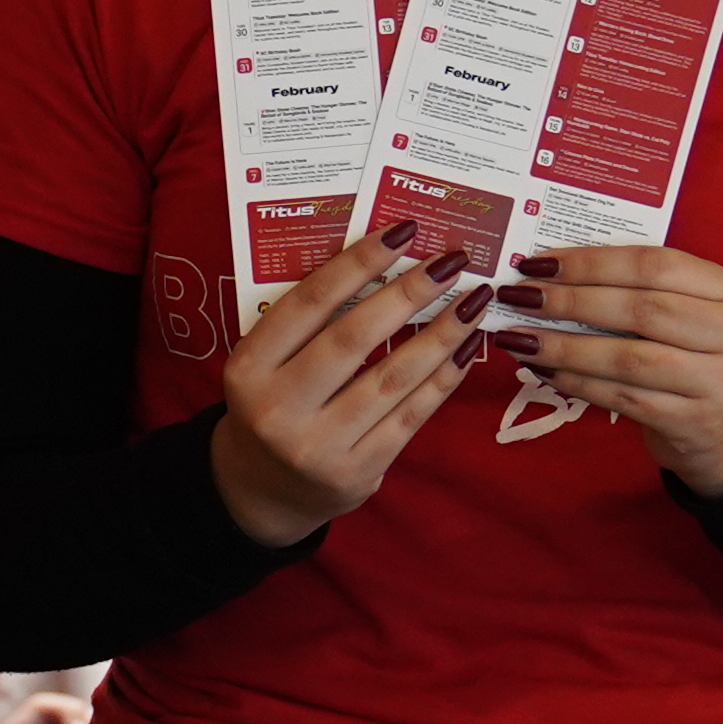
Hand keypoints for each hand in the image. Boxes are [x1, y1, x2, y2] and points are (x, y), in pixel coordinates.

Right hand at [205, 234, 483, 546]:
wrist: (263, 490)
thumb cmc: (272, 406)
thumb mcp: (264, 365)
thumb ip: (307, 324)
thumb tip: (385, 264)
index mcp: (248, 369)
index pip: (309, 304)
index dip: (358, 263)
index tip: (402, 232)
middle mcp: (278, 409)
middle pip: (353, 339)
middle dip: (409, 294)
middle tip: (451, 261)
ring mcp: (319, 446)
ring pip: (391, 379)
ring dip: (441, 334)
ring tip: (474, 301)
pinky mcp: (358, 472)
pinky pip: (410, 416)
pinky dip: (443, 378)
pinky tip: (467, 349)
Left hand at [488, 242, 722, 496]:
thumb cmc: (693, 357)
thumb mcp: (687, 313)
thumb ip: (639, 289)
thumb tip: (551, 273)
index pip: (656, 264)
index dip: (593, 262)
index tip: (540, 263)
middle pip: (642, 310)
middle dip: (572, 301)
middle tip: (520, 296)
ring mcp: (720, 382)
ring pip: (628, 358)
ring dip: (564, 347)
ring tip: (518, 338)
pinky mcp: (694, 422)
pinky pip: (622, 398)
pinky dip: (577, 382)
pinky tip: (544, 369)